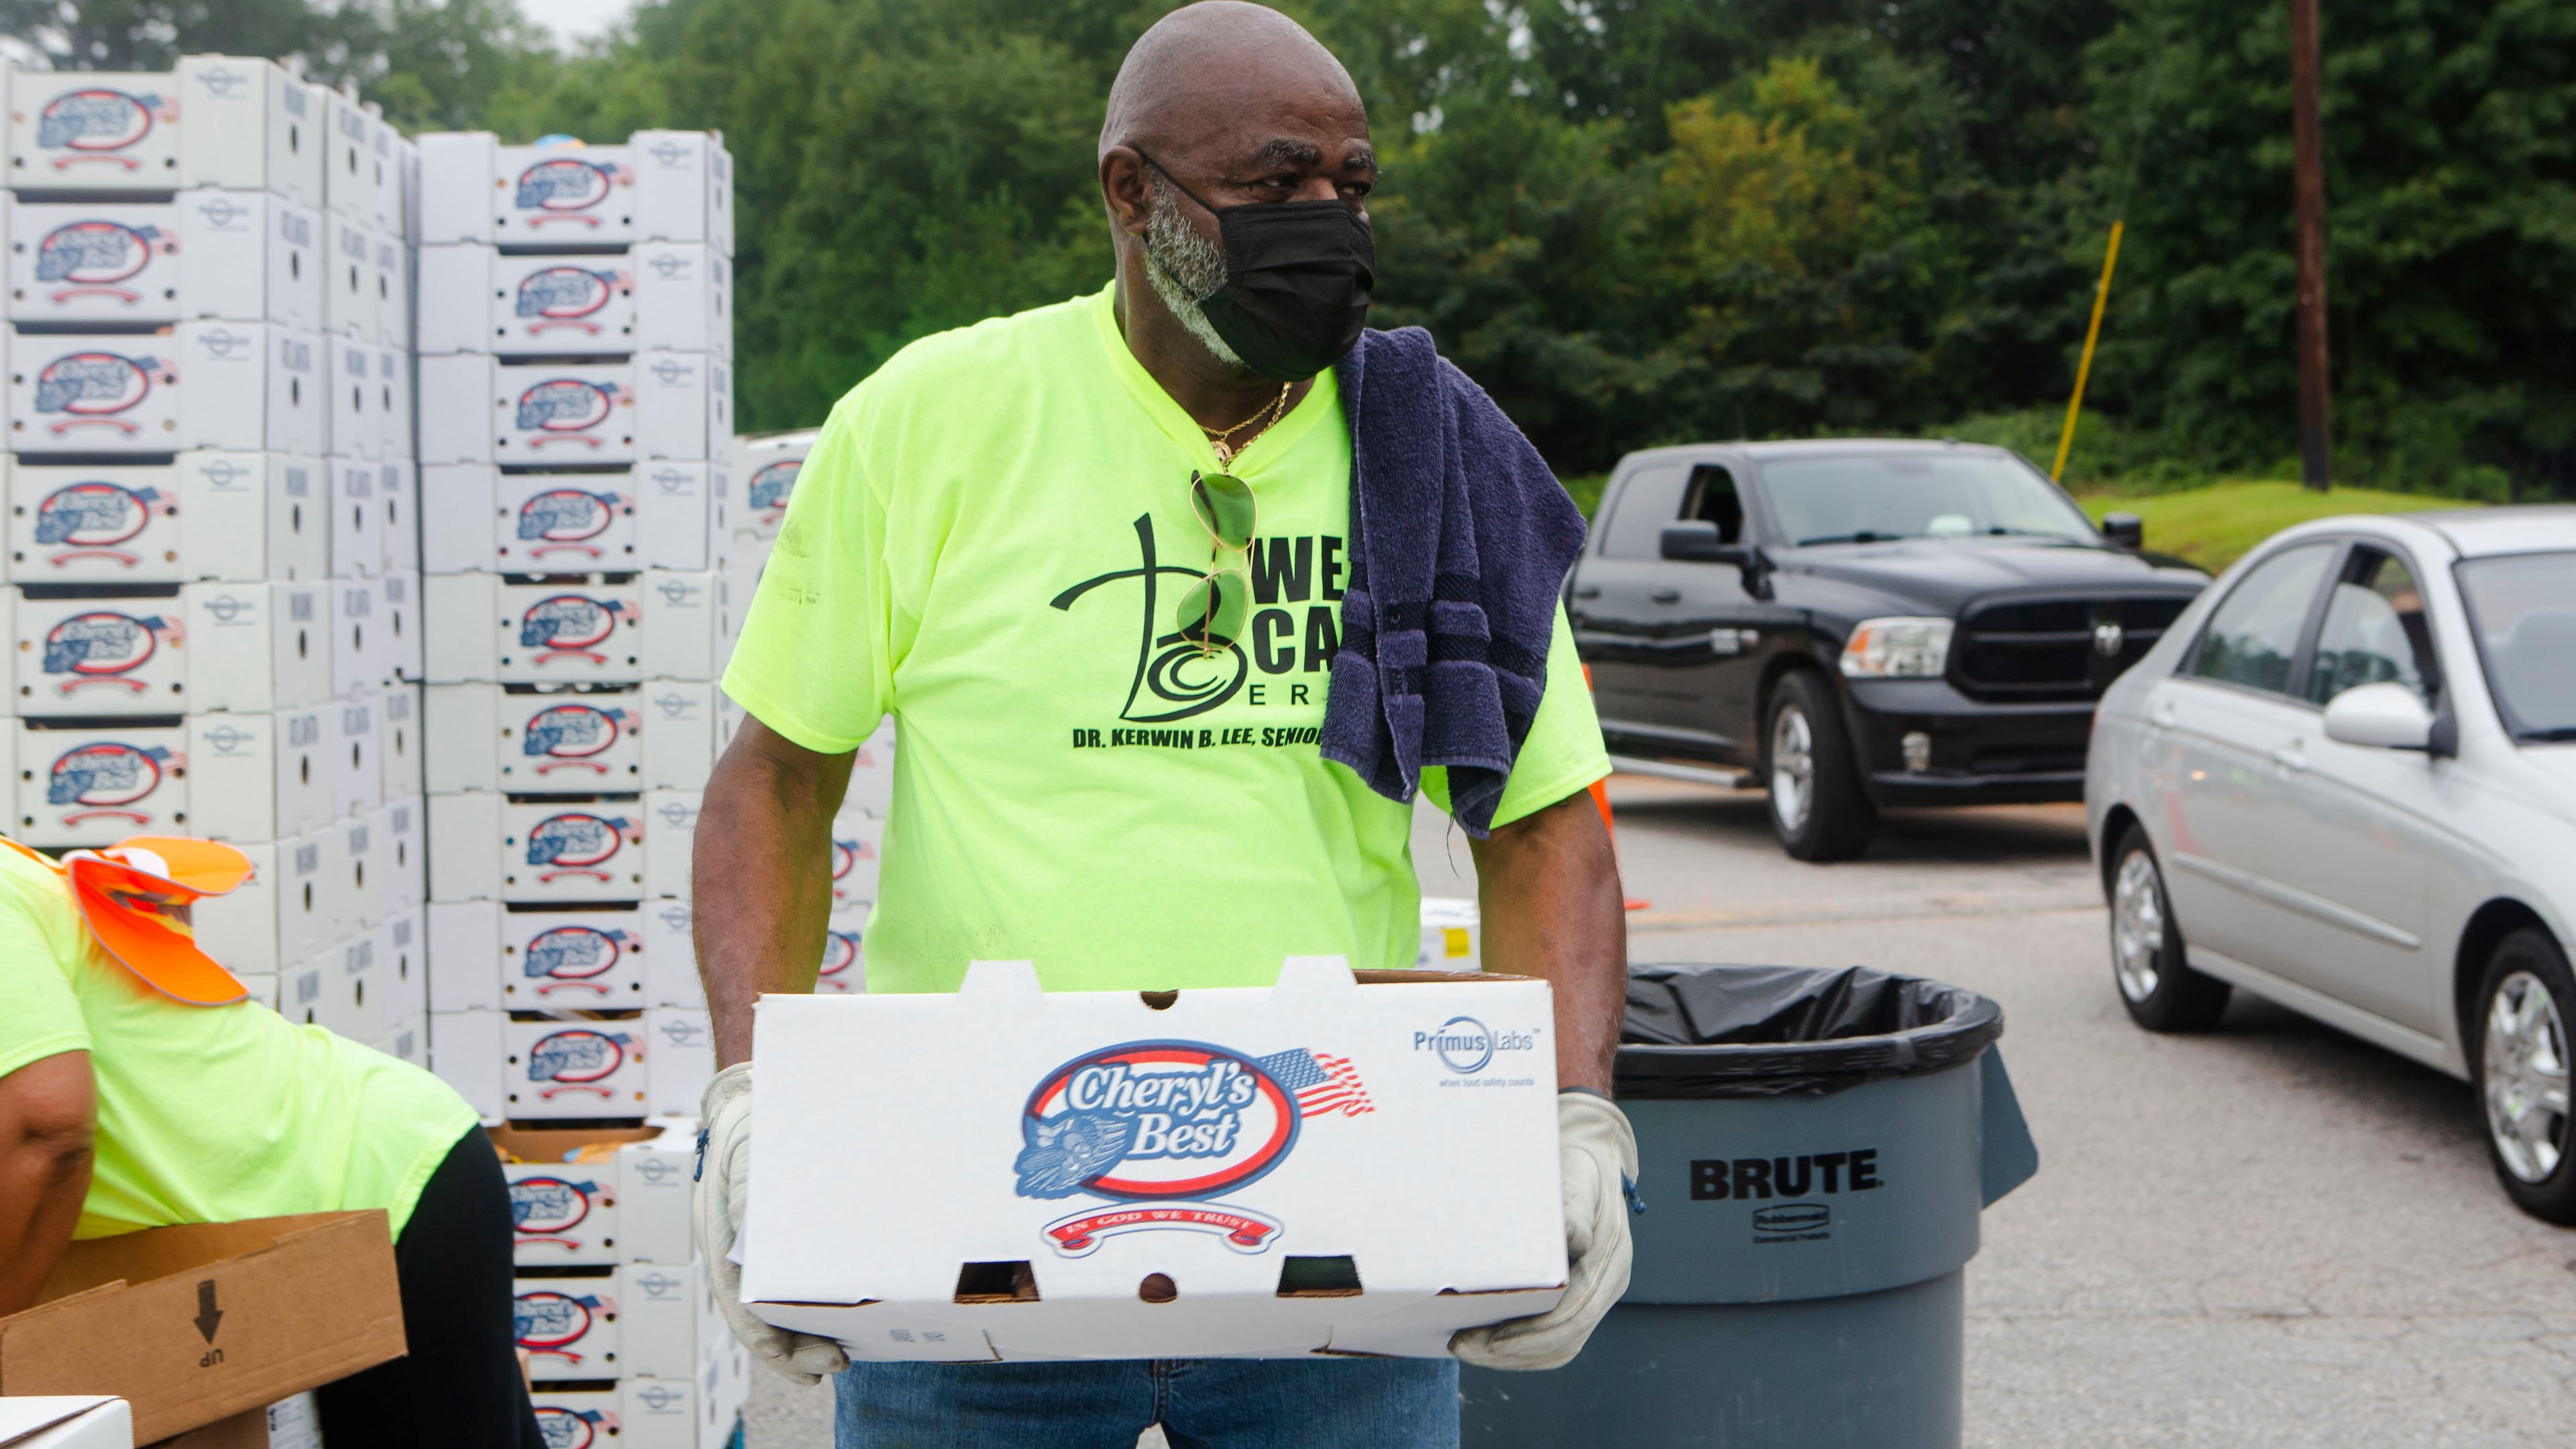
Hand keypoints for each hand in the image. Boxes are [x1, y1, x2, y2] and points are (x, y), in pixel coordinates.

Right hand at [694, 1062, 848, 1384]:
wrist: (749, 1101)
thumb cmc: (749, 1125)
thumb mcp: (747, 1148)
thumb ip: (749, 1184)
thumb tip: (750, 1219)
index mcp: (720, 1234)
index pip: (738, 1302)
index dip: (767, 1339)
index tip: (797, 1360)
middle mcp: (733, 1250)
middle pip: (758, 1315)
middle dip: (793, 1349)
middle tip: (834, 1365)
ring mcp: (752, 1249)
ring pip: (774, 1307)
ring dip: (802, 1336)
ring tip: (836, 1358)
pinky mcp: (774, 1243)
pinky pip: (788, 1284)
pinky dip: (809, 1308)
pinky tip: (836, 1322)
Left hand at [1451, 1090, 1636, 1370]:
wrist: (1593, 1160)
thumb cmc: (1576, 1166)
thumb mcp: (1575, 1176)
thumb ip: (1573, 1206)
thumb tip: (1572, 1238)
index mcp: (1609, 1257)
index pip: (1573, 1315)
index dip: (1530, 1334)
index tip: (1488, 1338)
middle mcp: (1608, 1282)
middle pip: (1564, 1338)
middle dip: (1512, 1350)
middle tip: (1462, 1346)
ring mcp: (1596, 1293)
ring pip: (1560, 1346)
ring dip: (1513, 1355)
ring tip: (1467, 1347)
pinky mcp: (1581, 1297)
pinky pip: (1556, 1338)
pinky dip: (1521, 1348)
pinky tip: (1488, 1341)